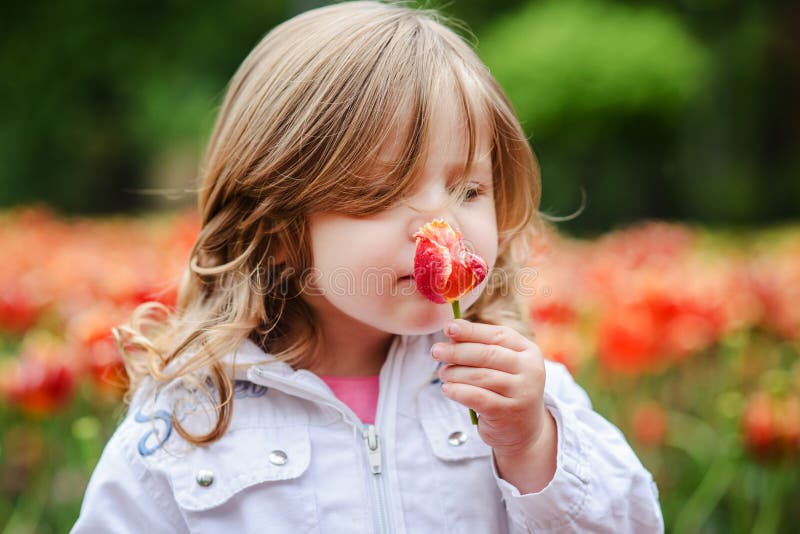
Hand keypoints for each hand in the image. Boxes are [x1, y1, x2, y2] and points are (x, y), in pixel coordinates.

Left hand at [432, 318, 557, 491]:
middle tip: (436, 351)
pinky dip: (458, 391)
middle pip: (488, 354)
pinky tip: (447, 389)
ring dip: (455, 372)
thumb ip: (483, 347)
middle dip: (458, 351)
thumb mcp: (503, 366)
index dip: (471, 330)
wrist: (523, 430)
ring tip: (443, 373)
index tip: (448, 327)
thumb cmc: (506, 389)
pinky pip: (477, 397)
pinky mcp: (508, 412)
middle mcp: (530, 370)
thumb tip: (452, 331)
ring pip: (480, 376)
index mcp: (528, 352)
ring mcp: (521, 392)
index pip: (498, 335)